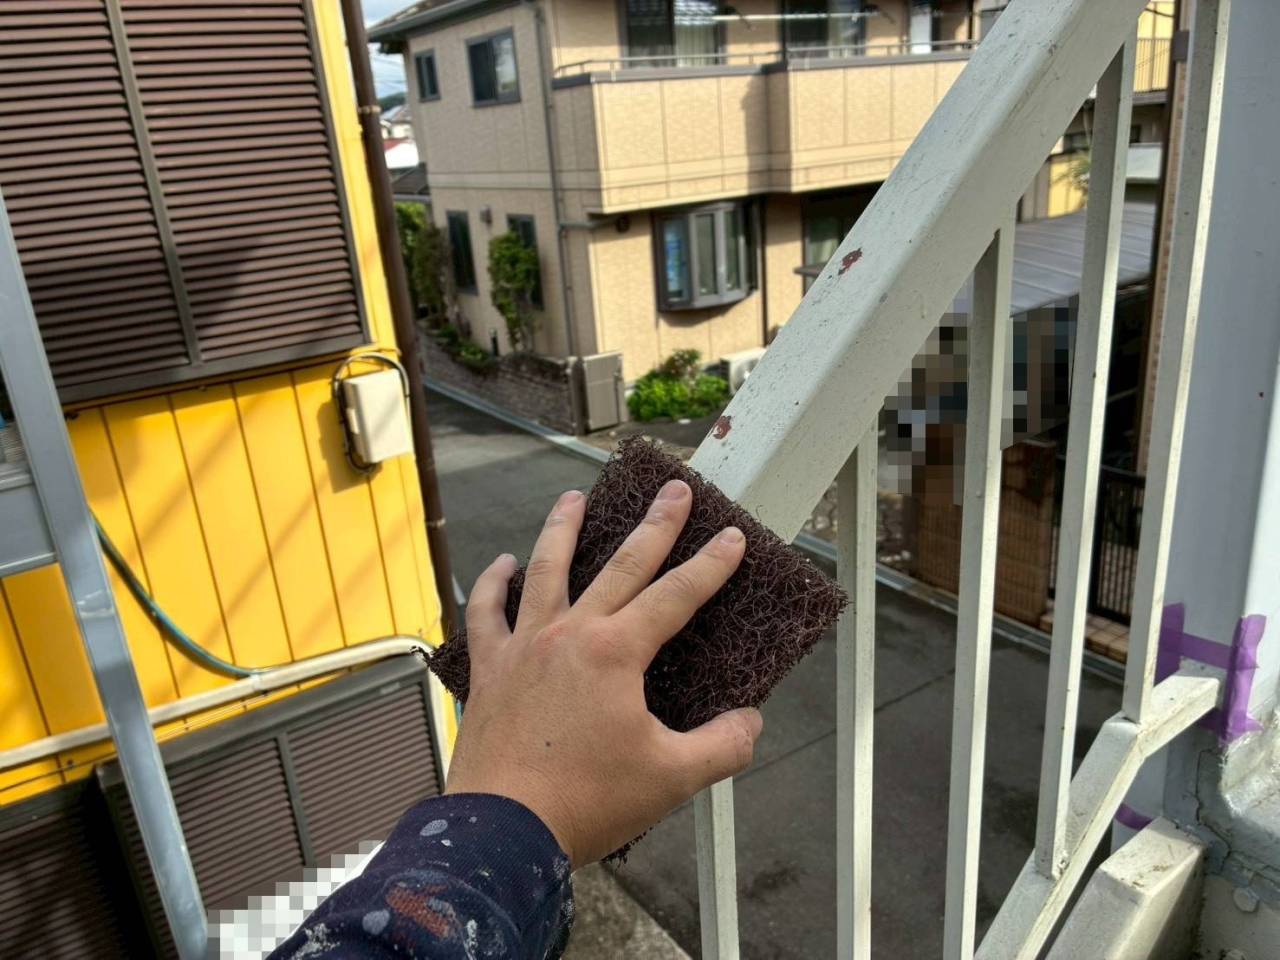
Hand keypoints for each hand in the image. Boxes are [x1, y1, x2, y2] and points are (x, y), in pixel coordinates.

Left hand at [443, 480, 762, 866]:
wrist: (502, 829)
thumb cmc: (583, 802)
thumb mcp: (671, 778)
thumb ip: (720, 747)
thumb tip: (749, 723)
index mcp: (615, 653)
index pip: (677, 596)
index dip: (710, 566)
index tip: (732, 538)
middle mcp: (570, 635)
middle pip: (621, 565)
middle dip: (655, 525)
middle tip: (675, 490)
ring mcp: (524, 646)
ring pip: (546, 570)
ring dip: (563, 529)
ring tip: (574, 496)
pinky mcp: (490, 669)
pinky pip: (486, 613)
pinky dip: (492, 584)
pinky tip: (503, 564)